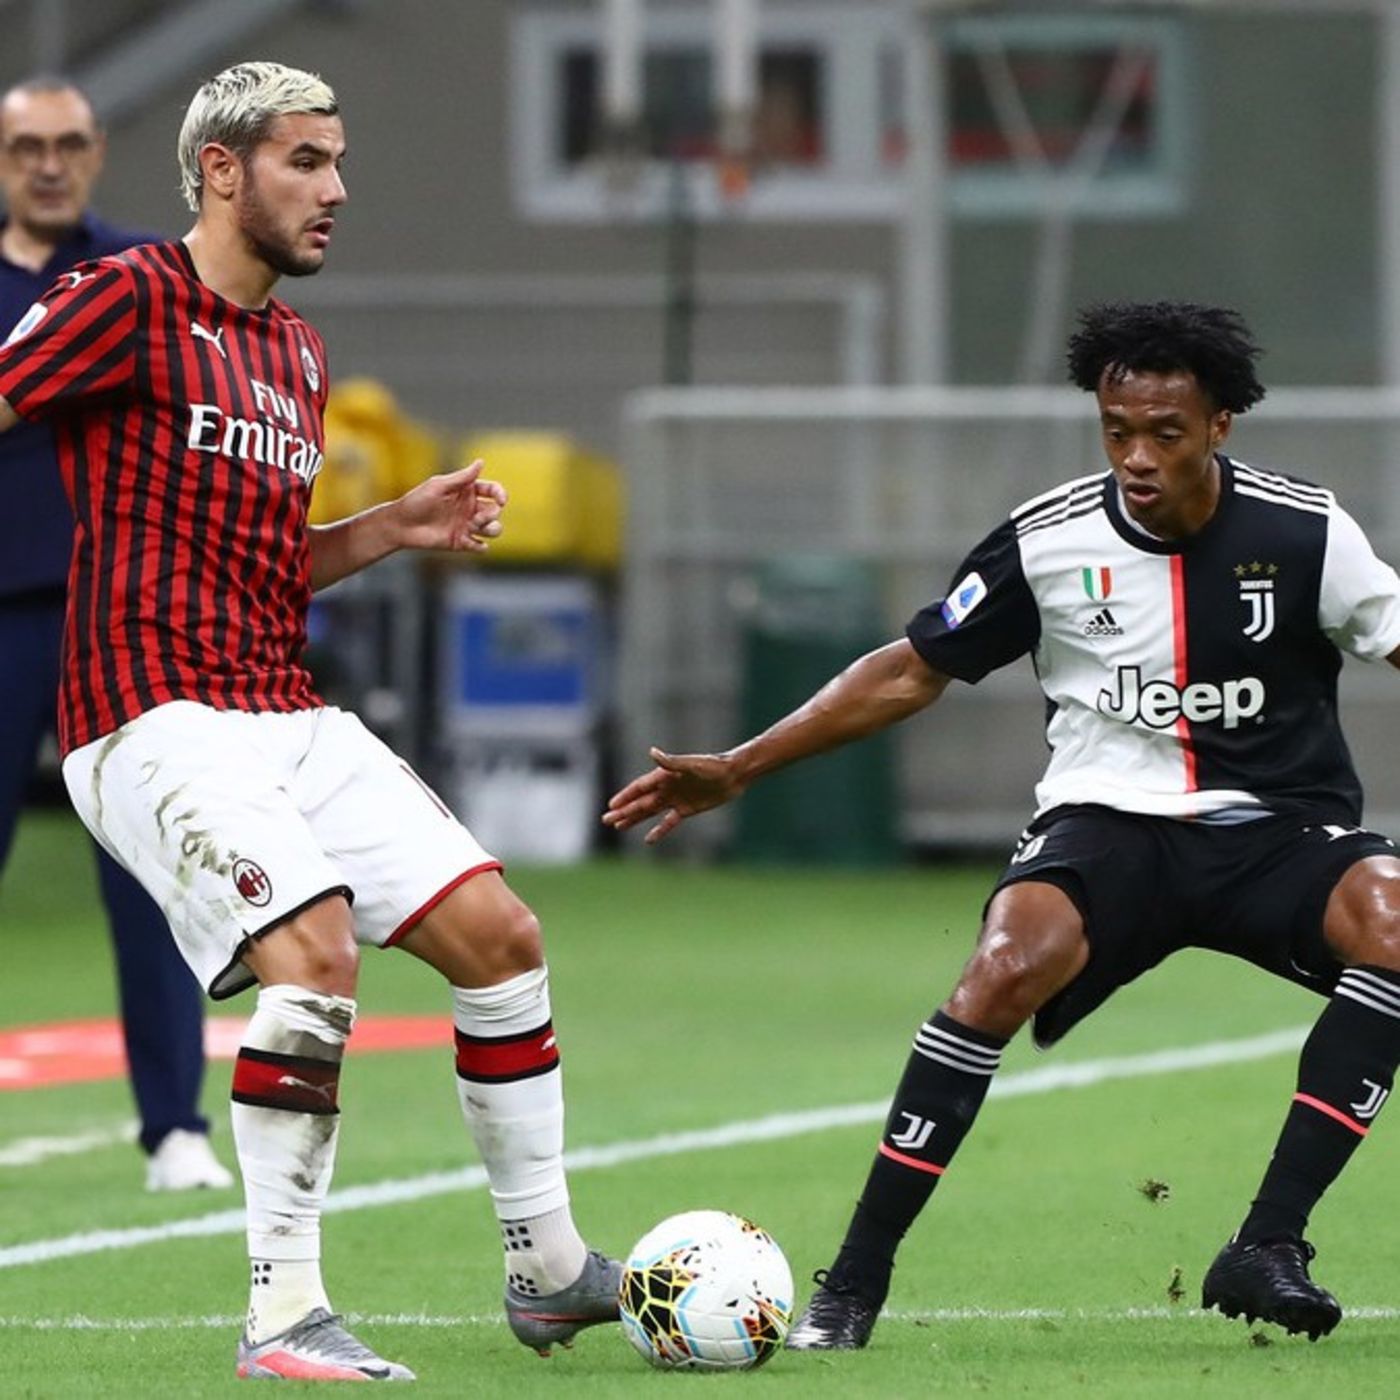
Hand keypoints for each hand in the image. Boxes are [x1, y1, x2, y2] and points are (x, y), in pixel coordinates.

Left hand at [394, 459, 506, 553]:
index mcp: (467, 491)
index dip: (501, 494)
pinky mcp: (462, 542)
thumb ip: (461, 477)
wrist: (401, 525)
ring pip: (493, 529)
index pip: (492, 491)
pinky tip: (471, 542)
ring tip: (473, 528)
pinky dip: (481, 546)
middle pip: (495, 511)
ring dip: (490, 529)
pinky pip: (481, 547)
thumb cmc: (416, 501)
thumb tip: (481, 462)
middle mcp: (470, 508)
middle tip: (477, 518)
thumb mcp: (439, 486)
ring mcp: (467, 526)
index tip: (501, 500)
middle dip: (492, 515)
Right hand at [603, 747, 745, 844]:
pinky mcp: (687, 809)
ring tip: (619, 826)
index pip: (640, 788)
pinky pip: (669, 823)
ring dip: (635, 818)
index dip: (625, 796)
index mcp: (665, 775)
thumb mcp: (692, 764)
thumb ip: (671, 762)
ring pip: (650, 812)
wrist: (733, 775)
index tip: (611, 805)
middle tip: (606, 819)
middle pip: (641, 802)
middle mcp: (667, 787)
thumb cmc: (713, 766)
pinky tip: (648, 840)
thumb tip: (652, 753)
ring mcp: (676, 799)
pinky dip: (659, 831)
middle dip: (624, 811)